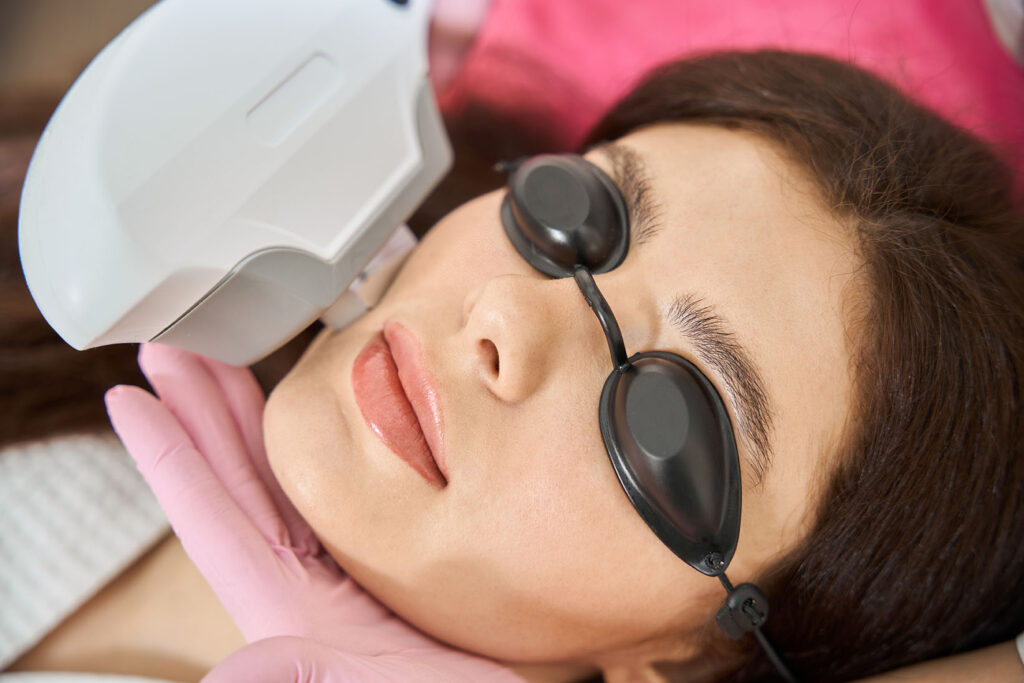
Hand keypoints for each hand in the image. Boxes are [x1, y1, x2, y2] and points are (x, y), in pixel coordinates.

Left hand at [106, 343, 522, 681]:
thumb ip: (303, 676)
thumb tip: (226, 674)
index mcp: (282, 602)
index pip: (209, 516)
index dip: (167, 455)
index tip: (128, 397)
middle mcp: (297, 579)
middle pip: (232, 481)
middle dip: (199, 411)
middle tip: (171, 349)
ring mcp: (334, 570)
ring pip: (274, 478)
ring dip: (243, 418)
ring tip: (222, 364)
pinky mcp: (374, 561)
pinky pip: (324, 489)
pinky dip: (309, 446)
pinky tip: (311, 419)